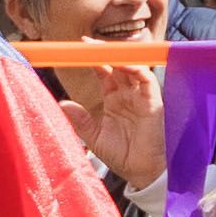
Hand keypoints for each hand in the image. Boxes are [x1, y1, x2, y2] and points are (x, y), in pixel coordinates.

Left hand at [59, 61, 166, 185]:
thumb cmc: (122, 156)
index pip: (104, 72)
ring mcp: (141, 97)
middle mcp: (128, 94)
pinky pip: (146, 80)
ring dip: (118, 56)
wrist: (141, 173)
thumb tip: (62, 103)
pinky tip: (121, 65)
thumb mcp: (94, 137)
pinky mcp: (153, 102)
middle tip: (87, 43)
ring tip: (101, 49)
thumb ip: (80, 120)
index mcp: (114, 99)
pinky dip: (135, 69)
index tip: (78, 49)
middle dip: (104, 52)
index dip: (93, 59)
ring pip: (132, 67)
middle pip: (117, 64)